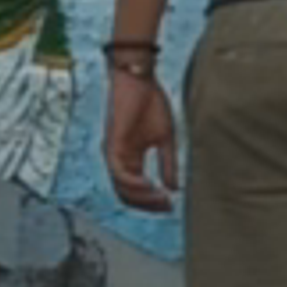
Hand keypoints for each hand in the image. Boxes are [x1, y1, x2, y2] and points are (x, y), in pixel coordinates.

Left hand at [103, 65, 179, 211]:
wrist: (138, 79)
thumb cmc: (150, 103)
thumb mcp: (165, 138)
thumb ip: (168, 163)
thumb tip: (175, 188)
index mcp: (131, 159)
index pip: (136, 190)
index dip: (152, 202)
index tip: (171, 206)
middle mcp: (119, 160)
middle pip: (127, 195)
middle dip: (147, 204)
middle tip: (167, 207)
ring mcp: (113, 154)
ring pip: (121, 188)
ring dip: (141, 198)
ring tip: (160, 199)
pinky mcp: (111, 145)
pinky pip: (118, 173)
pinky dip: (132, 184)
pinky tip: (149, 186)